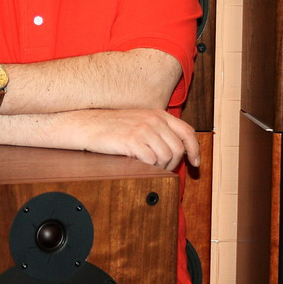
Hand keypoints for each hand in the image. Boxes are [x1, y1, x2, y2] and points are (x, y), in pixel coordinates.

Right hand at [72, 109, 198, 171]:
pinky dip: (149, 168)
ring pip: (166, 157)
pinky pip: (152, 161)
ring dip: (161, 168)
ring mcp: (143, 129)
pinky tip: (140, 165)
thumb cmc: (111, 126)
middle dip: (174, 164)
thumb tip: (175, 149)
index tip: (195, 162)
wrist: (87, 124)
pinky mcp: (132, 141)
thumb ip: (157, 129)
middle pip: (178, 149)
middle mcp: (154, 120)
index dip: (194, 149)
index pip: (187, 132)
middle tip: (163, 170)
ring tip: (149, 168)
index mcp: (158, 114)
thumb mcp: (139, 121)